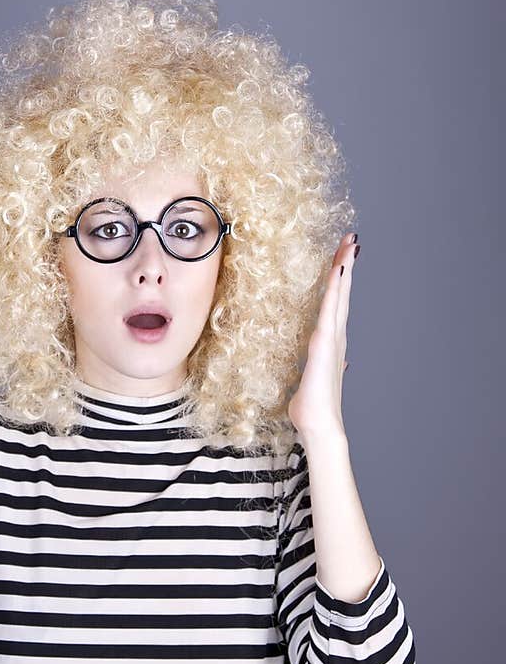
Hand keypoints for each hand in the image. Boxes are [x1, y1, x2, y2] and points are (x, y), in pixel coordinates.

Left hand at [287, 233, 359, 438]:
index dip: (341, 279)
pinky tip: (339, 269)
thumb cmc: (311, 407)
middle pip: (342, 292)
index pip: (336, 303)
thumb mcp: (314, 380)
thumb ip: (322, 367)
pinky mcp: (324, 342)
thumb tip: (336, 362)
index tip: (343, 256)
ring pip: (339, 295)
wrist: (318, 424)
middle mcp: (335, 335)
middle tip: (352, 239)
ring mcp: (332, 337)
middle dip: (346, 264)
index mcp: (331, 341)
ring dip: (343, 268)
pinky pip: (330, 308)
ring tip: (349, 244)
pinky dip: (336, 288)